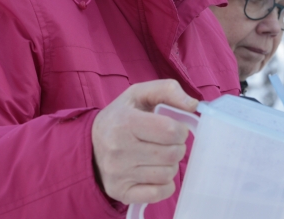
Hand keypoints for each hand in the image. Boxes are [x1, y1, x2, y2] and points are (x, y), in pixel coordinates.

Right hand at [92, 79, 197, 204]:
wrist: (90, 144)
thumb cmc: (121, 116)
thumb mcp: (140, 94)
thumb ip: (168, 90)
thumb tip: (194, 104)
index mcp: (125, 122)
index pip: (170, 131)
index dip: (181, 130)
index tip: (175, 129)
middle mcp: (118, 149)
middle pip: (172, 154)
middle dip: (177, 147)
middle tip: (168, 143)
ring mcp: (118, 173)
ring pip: (167, 174)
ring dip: (171, 165)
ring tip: (159, 156)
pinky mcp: (119, 191)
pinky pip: (159, 193)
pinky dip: (165, 185)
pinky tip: (156, 173)